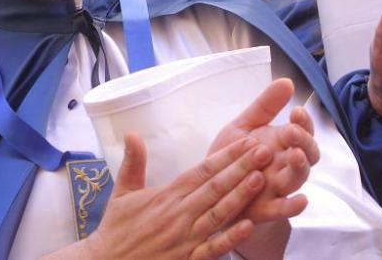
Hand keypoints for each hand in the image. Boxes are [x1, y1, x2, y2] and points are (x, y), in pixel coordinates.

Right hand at [75, 134, 269, 259]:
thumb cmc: (116, 229)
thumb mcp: (121, 192)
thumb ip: (133, 163)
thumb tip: (132, 133)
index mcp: (167, 195)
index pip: (202, 171)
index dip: (226, 156)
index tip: (246, 141)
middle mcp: (179, 214)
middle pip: (215, 187)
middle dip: (242, 168)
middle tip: (265, 150)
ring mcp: (185, 238)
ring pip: (219, 214)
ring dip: (241, 196)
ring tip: (262, 178)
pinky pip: (212, 248)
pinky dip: (230, 237)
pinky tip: (249, 226)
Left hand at [207, 79, 317, 223]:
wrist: (211, 189)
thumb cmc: (233, 155)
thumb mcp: (245, 125)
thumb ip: (265, 106)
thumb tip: (287, 81)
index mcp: (281, 144)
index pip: (302, 131)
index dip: (304, 122)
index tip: (296, 111)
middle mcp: (284, 165)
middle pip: (307, 155)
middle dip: (303, 142)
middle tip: (292, 132)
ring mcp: (277, 187)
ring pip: (297, 179)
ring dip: (300, 169)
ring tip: (295, 156)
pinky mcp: (265, 208)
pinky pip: (283, 209)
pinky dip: (292, 206)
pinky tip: (300, 201)